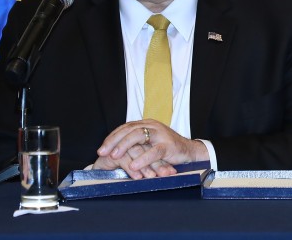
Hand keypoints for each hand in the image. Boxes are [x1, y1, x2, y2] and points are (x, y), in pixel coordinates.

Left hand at [93, 120, 208, 178]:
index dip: (112, 137)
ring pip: (138, 136)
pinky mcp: (169, 146)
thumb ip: (136, 144)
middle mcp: (152, 126)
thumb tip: (114, 152)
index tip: (101, 149)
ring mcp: (161, 134)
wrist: (190, 152)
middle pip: (129, 129)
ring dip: (124, 146)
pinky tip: (133, 165)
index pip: (125, 127)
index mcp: (146, 125)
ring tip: (114, 156)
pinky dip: (142, 159)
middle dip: (114, 141)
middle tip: (103, 152)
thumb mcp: (150, 144)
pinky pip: (154, 151)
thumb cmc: (167, 150)